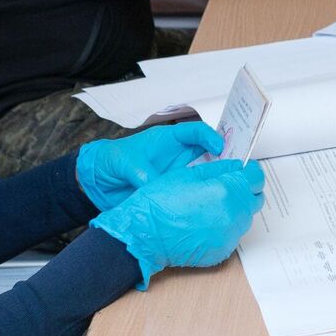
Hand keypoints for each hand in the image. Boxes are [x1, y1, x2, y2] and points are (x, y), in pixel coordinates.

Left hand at [76, 121, 223, 211]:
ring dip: (215, 178)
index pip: (195, 132)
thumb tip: (152, 184)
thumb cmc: (111, 161)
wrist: (98, 183)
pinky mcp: (172, 191)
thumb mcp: (124, 162)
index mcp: (168, 140)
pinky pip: (191, 191)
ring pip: (204, 173)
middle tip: (238, 167)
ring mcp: (176, 174)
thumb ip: (140, 172)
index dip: (209, 136)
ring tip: (229, 186)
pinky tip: (209, 203)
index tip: (219, 147)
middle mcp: (177, 156)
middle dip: (224, 157)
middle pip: (207, 152)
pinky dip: (201, 196)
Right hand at [90, 160, 265, 288]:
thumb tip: (236, 167)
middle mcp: (233, 215)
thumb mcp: (187, 174)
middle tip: (229, 186)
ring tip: (214, 204)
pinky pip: (233, 234)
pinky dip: (226, 226)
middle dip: (245, 190)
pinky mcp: (222, 251)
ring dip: (237, 208)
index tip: (245, 170)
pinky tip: (206, 222)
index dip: (251, 171)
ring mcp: (229, 235)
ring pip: (245, 217)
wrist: (144, 236)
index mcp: (226, 191)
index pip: (256, 178)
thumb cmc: (159, 204)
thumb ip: (218, 169)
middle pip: (255, 199)